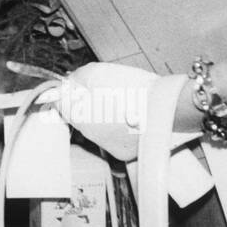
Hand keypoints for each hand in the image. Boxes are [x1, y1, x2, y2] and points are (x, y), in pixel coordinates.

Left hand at [53, 62, 191, 162]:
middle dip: (86, 103)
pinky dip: (118, 128)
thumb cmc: (132, 89)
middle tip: (103, 91)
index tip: (74, 86)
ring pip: (97, 128)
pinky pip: (114, 138)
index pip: (61, 105)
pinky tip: (130, 116)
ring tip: (120, 102)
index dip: (67, 93)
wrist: (165, 108)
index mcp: (78, 115)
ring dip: (102, 116)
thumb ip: (77, 77)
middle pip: (79, 116)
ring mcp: (106, 147)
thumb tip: (69, 82)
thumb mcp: (97, 72)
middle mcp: (89, 135)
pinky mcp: (123, 153)